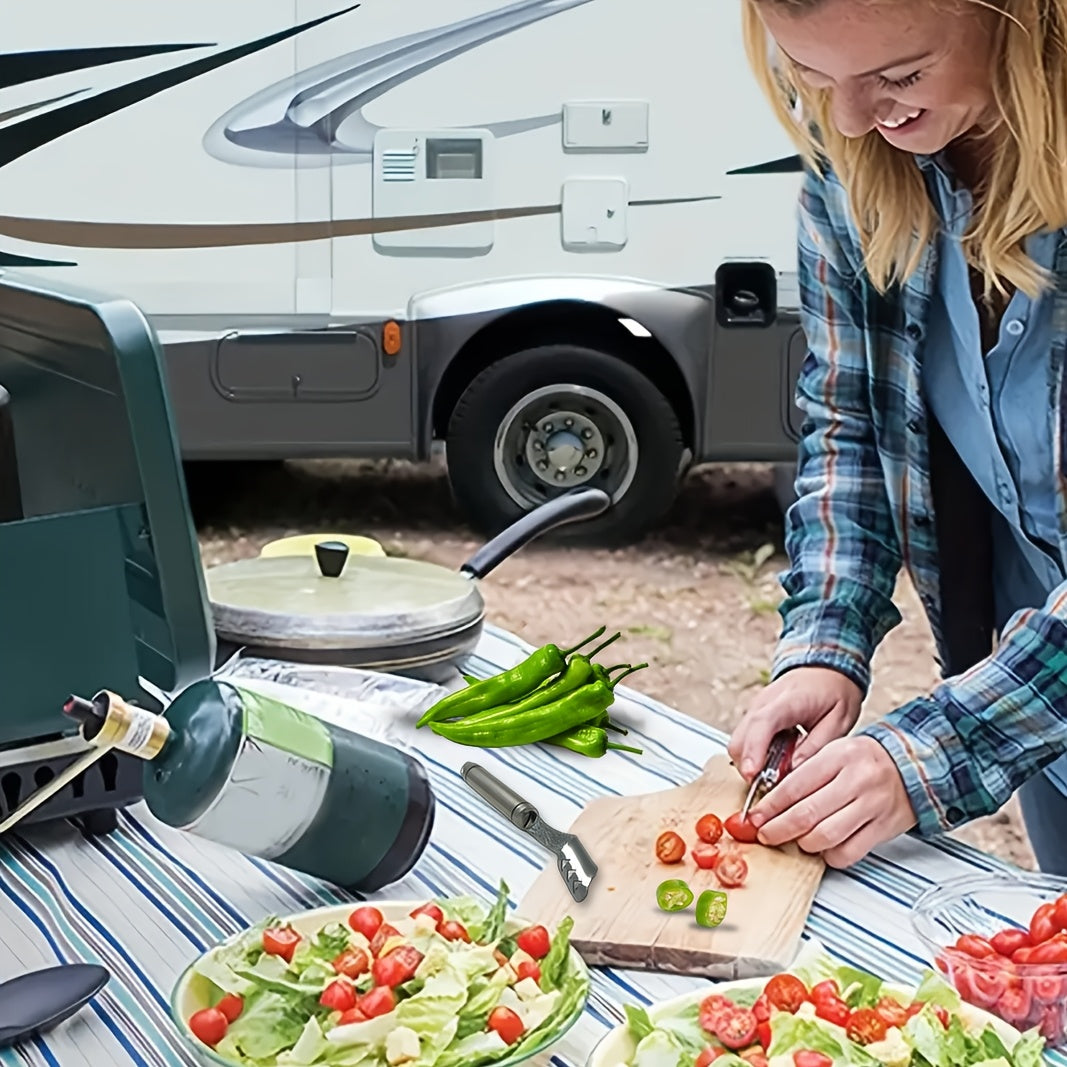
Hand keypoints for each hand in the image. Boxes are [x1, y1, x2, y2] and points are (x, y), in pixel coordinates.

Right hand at [728, 666, 862, 780]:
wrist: (827, 668)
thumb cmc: (835, 692)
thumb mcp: (839, 721)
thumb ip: (816, 746)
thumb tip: (794, 771)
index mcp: (789, 700)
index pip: (762, 724)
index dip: (754, 750)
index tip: (753, 774)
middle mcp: (764, 702)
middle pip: (741, 738)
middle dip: (750, 766)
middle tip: (776, 781)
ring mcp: (755, 708)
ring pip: (738, 742)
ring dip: (753, 762)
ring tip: (782, 767)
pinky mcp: (754, 715)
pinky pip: (745, 740)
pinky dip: (755, 755)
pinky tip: (777, 757)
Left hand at [748, 736, 916, 867]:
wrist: (914, 763)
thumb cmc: (867, 759)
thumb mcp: (835, 752)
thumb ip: (807, 773)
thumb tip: (772, 800)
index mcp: (838, 756)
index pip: (795, 785)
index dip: (769, 806)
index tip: (755, 816)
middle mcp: (856, 780)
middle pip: (807, 814)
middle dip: (778, 829)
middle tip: (765, 834)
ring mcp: (872, 805)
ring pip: (826, 836)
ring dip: (803, 844)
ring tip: (794, 840)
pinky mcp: (883, 828)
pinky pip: (849, 852)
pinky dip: (830, 855)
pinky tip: (823, 848)